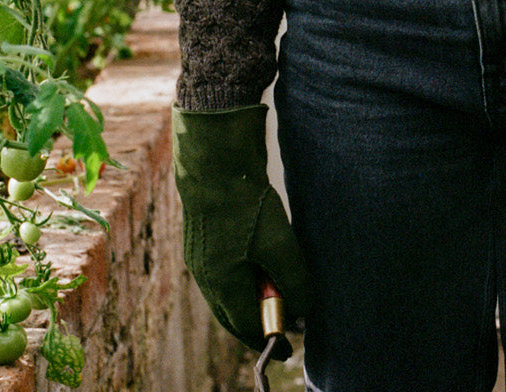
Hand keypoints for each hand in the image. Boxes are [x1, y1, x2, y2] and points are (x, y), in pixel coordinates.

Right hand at [172, 103, 309, 348]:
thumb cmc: (245, 202)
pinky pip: (224, 269)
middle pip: (233, 312)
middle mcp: (205, 274)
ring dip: (251, 298)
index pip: (245, 324)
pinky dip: (242, 277)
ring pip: (228, 290)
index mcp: (219, 283)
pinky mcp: (205, 234)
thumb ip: (293, 281)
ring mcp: (201, 253)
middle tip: (284, 328)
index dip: (269, 336)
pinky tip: (259, 265)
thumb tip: (304, 312)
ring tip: (276, 297)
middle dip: (259, 324)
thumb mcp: (278, 244)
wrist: (215, 158)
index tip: (287, 347)